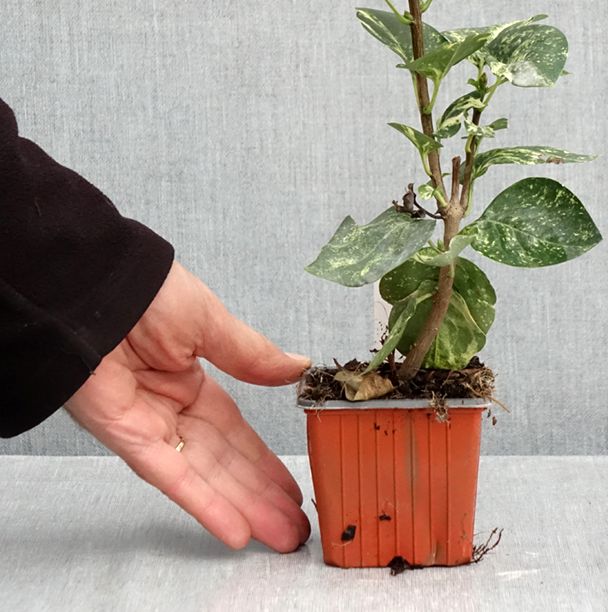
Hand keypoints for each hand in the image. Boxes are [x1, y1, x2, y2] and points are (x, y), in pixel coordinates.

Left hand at [65, 261, 310, 551]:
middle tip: (295, 526)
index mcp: (192, 379)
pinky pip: (169, 475)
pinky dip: (201, 501)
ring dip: (241, 507)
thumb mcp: (211, 322)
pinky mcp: (126, 437)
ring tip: (279, 534)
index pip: (235, 431)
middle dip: (260, 494)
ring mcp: (149, 425)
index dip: (263, 461)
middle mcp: (172, 409)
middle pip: (225, 461)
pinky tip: (233, 527)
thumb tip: (298, 367)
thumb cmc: (149, 292)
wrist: (95, 288)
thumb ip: (252, 355)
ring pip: (204, 475)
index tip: (291, 484)